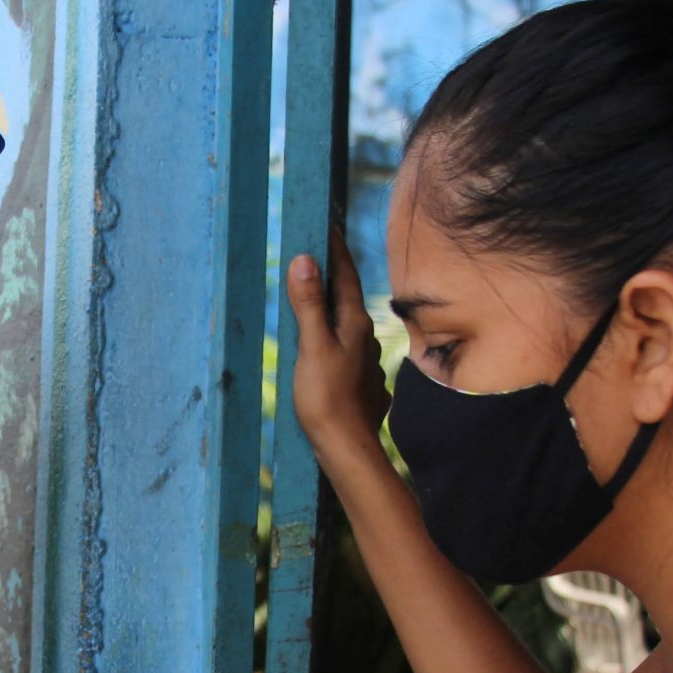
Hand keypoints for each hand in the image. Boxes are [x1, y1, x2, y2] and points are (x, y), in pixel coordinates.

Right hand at [284, 225, 389, 464]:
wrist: (347, 448)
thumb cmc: (326, 398)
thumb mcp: (311, 347)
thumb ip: (308, 304)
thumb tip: (305, 260)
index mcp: (355, 325)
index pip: (345, 276)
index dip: (335, 250)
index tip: (327, 224)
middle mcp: (367, 340)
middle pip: (348, 300)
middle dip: (333, 278)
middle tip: (319, 256)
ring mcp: (367, 364)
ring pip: (350, 329)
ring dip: (335, 312)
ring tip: (318, 302)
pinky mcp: (363, 386)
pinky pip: (350, 354)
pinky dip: (337, 343)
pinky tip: (329, 351)